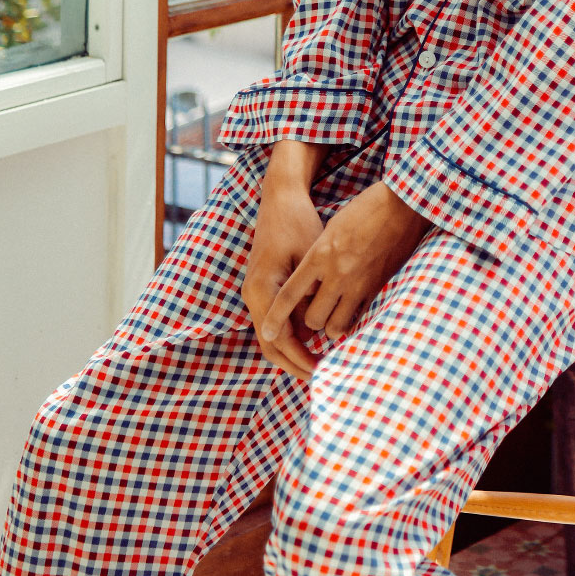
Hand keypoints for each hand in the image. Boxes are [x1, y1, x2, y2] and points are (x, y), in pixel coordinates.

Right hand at [242, 154, 326, 379]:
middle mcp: (252, 294)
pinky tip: (310, 341)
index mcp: (263, 288)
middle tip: (320, 376)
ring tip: (316, 364)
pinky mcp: (261, 288)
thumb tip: (319, 328)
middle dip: (293, 363)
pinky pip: (272, 321)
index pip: (279, 337)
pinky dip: (288, 336)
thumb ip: (310, 293)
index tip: (322, 370)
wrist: (280, 199)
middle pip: (269, 344)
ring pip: (268, 335)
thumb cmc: (299, 223)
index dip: (300, 357)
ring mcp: (253, 292)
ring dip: (290, 352)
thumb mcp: (311, 258)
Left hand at [261, 180, 432, 347]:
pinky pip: (360, 319)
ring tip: (333, 314)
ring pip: (336, 326)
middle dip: (310, 322)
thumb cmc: (363, 210)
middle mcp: (337, 273)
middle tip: (313, 314)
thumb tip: (310, 282)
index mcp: (320, 255)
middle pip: (312, 319)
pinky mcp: (379, 288)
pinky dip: (353, 320)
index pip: (290, 295)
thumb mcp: (331, 229)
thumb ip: (318, 257)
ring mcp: (360, 283)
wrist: (401, 204)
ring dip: (331, 325)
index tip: (266, 333)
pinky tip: (353, 311)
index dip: (275, 318)